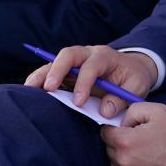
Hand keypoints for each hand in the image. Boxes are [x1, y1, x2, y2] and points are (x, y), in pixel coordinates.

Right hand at [25, 45, 155, 119]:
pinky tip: (30, 93)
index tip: (78, 102)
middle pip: (68, 54)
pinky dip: (39, 80)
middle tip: (49, 88)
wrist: (131, 68)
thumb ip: (122, 99)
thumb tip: (104, 111)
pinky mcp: (67, 71)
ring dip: (42, 74)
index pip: (91, 65)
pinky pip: (50, 71)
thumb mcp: (136, 88)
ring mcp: (75, 61)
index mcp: (105, 56)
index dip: (84, 82)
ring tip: (29, 90)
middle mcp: (87, 54)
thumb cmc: (133, 78)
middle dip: (57, 70)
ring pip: (54, 61)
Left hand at [100, 103, 165, 165]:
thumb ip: (132, 110)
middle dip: (120, 142)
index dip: (116, 128)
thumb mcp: (157, 110)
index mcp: (125, 141)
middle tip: (140, 140)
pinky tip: (144, 165)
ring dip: (124, 157)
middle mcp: (123, 162)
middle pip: (109, 147)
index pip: (105, 132)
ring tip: (144, 153)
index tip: (128, 129)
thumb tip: (119, 120)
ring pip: (114, 163)